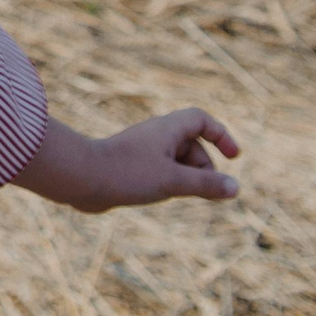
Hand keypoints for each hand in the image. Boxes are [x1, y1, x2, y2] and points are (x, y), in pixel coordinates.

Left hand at [13, 111, 241, 212]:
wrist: (79, 179)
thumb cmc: (125, 174)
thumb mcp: (173, 181)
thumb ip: (206, 185)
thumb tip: (235, 188)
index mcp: (167, 128)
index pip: (201, 119)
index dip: (221, 134)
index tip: (234, 157)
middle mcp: (156, 136)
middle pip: (193, 146)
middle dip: (203, 168)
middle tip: (201, 189)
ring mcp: (143, 151)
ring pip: (177, 162)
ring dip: (186, 179)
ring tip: (173, 193)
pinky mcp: (132, 167)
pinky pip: (162, 172)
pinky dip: (169, 183)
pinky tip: (157, 196)